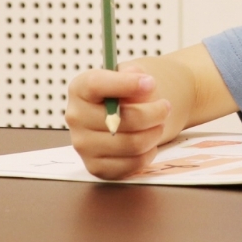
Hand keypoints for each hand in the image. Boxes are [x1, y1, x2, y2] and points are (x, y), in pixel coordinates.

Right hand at [64, 62, 172, 179]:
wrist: (125, 113)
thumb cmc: (128, 91)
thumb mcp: (131, 74)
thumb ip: (135, 74)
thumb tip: (143, 85)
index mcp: (80, 89)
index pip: (95, 84)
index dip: (125, 84)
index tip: (150, 83)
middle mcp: (76, 117)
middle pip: (122, 119)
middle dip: (153, 113)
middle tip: (165, 107)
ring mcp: (83, 145)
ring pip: (132, 144)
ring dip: (154, 133)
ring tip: (159, 123)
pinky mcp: (96, 167)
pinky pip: (132, 163)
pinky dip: (149, 152)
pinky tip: (148, 141)